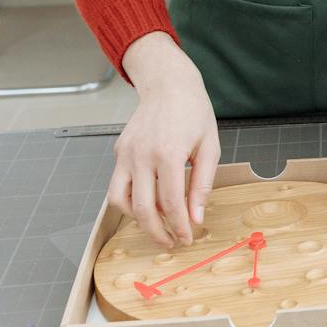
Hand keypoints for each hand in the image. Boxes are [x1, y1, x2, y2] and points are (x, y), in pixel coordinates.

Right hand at [110, 33, 219, 249]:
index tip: (187, 238)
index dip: (179, 226)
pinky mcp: (118, 152)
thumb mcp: (209, 147)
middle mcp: (141, 155)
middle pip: (142, 208)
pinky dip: (129, 200)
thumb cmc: (193, 112)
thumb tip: (196, 217)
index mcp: (167, 154)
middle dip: (157, 232)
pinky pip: (117, 185)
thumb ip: (202, 185)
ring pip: (120, 200)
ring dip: (137, 219)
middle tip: (170, 242)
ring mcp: (125, 154)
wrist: (168, 84)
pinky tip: (148, 202)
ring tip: (157, 226)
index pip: (170, 203)